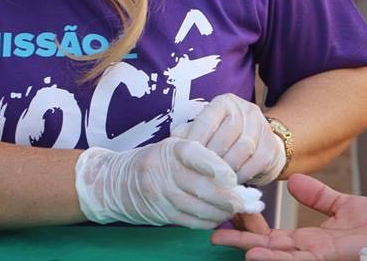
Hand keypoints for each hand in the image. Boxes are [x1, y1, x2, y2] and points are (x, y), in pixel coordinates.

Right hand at [75, 137, 249, 227]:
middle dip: (229, 196)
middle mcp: (165, 171)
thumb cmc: (156, 161)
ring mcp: (161, 194)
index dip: (216, 166)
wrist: (116, 181)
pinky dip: (208, 220)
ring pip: (199, 207)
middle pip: (202, 187)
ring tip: (239, 209)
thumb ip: (201, 155)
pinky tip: (220, 217)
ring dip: (222, 211)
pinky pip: (190, 220)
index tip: (234, 177)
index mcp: (172, 149)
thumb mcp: (174, 147)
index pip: (196, 155)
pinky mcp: (161, 213)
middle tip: (249, 200)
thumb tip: (233, 172)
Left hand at [176, 93, 285, 185]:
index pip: (208, 119)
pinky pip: (256, 161)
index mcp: (225, 103)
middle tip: (200, 173)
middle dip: (212, 157)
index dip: (196, 140)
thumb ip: (189, 135)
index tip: (185, 159)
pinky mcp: (271, 145)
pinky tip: (231, 182)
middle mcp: (246, 110)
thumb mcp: (205, 133)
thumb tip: (173, 143)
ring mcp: (262, 126)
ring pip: (243, 148)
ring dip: (227, 168)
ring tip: (214, 180)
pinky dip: (242, 174)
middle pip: (227, 133)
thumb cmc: (222, 140)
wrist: (257, 147)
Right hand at [212, 174, 366, 259]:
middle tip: (214, 232)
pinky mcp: (324, 260)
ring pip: (275, 256)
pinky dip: (274, 258)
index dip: (252, 225)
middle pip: (267, 247)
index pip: (272, 235)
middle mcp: (307, 252)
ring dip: (251, 251)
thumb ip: (318, 196)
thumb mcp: (342, 206)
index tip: (234, 210)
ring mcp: (314, 259)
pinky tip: (255, 254)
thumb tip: (292, 180)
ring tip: (225, 242)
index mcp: (309, 241)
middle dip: (240, 241)